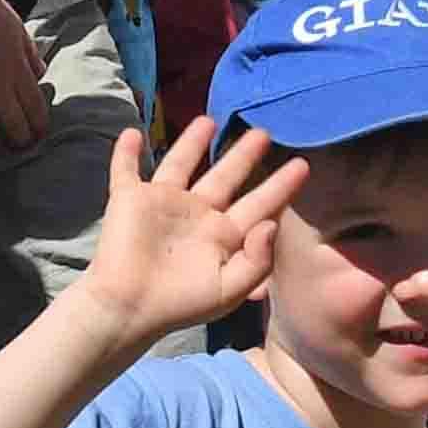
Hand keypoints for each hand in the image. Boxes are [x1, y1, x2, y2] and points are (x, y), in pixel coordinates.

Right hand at [71, 115, 308, 349]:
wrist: (130, 307)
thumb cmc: (181, 303)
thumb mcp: (230, 289)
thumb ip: (258, 260)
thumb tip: (272, 224)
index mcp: (222, 236)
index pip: (258, 204)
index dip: (280, 187)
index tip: (302, 165)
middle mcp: (196, 215)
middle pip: (225, 176)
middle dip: (243, 155)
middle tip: (263, 132)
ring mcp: (162, 204)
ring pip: (180, 164)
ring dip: (192, 143)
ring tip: (208, 120)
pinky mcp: (130, 200)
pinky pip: (126, 170)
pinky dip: (126, 153)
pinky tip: (132, 133)